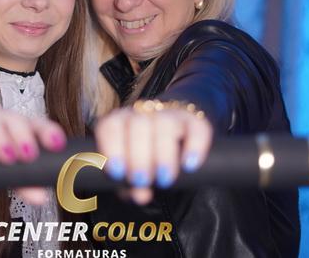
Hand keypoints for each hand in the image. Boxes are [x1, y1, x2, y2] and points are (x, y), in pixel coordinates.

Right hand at [0, 104, 66, 204]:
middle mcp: (1, 120)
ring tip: (6, 156)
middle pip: (15, 120)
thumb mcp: (11, 171)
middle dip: (24, 137)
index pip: (38, 124)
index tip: (57, 144)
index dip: (48, 131)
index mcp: (20, 127)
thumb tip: (41, 198)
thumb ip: (26, 183)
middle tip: (29, 156)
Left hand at [94, 101, 212, 204]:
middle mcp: (143, 112)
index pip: (111, 126)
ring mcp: (170, 113)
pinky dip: (194, 146)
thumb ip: (130, 183)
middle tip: (141, 181)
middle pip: (138, 125)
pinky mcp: (195, 119)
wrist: (177, 127)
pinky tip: (190, 164)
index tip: (117, 172)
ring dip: (163, 153)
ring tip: (164, 179)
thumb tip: (140, 195)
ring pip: (166, 124)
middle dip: (139, 156)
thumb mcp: (133, 167)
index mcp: (121, 121)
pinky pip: (197, 127)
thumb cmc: (146, 152)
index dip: (111, 147)